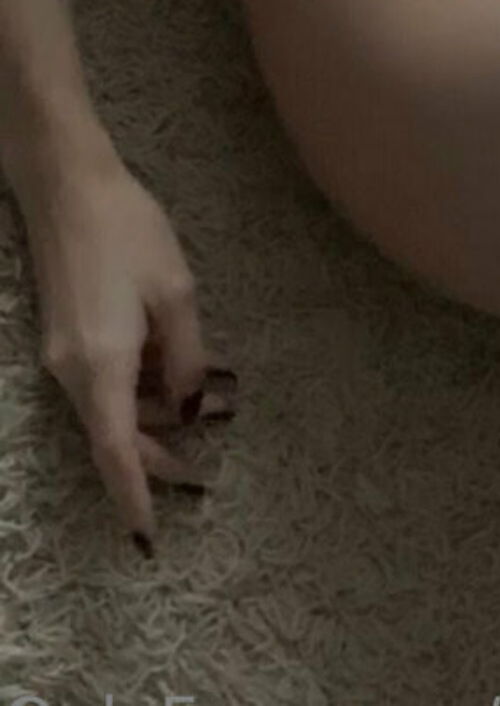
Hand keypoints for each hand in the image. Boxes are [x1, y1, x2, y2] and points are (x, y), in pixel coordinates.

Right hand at [23, 152, 229, 549]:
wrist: (67, 186)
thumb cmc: (127, 230)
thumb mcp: (174, 291)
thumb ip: (186, 357)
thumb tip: (189, 407)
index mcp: (101, 364)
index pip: (115, 452)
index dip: (134, 496)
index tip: (146, 539)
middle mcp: (73, 371)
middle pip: (113, 438)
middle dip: (156, 460)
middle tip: (202, 473)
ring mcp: (63, 355)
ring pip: (109, 411)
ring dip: (152, 419)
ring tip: (209, 410)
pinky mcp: (65, 337)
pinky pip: (102, 383)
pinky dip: (136, 391)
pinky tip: (173, 377)